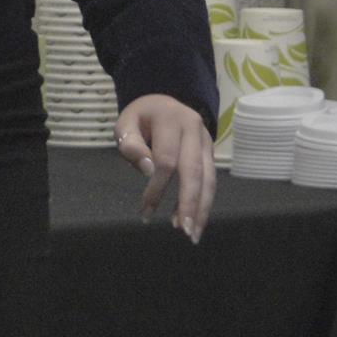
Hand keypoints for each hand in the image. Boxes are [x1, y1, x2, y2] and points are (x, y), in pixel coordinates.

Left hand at [117, 94, 216, 242]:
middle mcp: (194, 127)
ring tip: (193, 233)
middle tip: (184, 231)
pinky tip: (192, 218)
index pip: (166, 160)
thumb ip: (130, 144)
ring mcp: (206, 139)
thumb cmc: (141, 118)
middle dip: (189, 203)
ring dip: (202, 207)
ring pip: (209, 177)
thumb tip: (148, 170)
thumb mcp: (126, 124)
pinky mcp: (210, 151)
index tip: (146, 212)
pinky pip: (210, 179)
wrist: (162, 103)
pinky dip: (203, 201)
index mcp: (170, 118)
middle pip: (194, 170)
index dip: (157, 188)